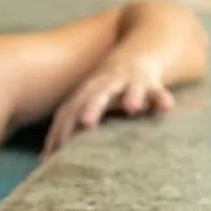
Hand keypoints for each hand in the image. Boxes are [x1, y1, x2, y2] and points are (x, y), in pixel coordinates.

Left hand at [44, 52, 173, 156]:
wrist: (138, 50)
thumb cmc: (105, 88)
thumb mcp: (83, 104)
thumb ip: (66, 129)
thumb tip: (43, 160)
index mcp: (83, 94)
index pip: (68, 112)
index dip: (60, 131)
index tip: (54, 155)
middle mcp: (104, 85)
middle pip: (96, 96)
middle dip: (91, 108)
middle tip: (86, 123)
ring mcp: (129, 81)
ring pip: (130, 88)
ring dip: (131, 96)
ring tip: (132, 108)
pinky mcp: (151, 81)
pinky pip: (158, 91)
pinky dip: (162, 98)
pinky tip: (167, 108)